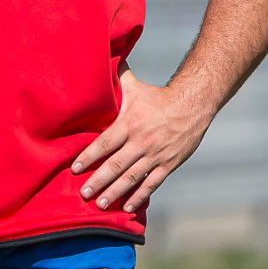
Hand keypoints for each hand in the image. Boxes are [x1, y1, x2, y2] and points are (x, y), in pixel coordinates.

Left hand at [71, 71, 212, 212]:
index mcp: (130, 124)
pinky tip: (127, 207)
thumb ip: (115, 80)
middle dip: (97, 181)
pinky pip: (151, 183)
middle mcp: (141, 142)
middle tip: (83, 194)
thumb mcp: (134, 86)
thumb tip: (98, 61)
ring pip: (131, 178)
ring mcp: (155, 155)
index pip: (104, 143)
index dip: (88, 157)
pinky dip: (139, 196)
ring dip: (114, 192)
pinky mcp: (168, 164)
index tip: (74, 169)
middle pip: (115, 165)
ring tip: (100, 204)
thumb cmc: (157, 96)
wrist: (192, 105)